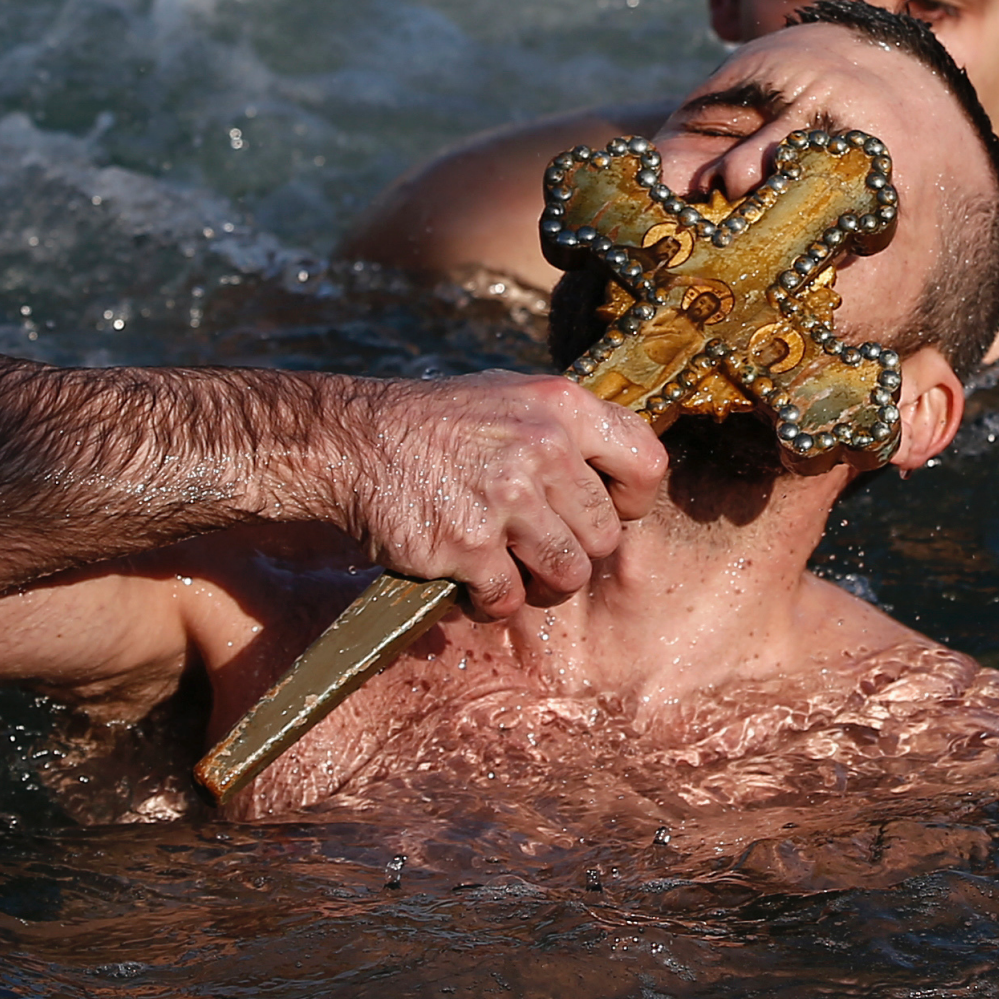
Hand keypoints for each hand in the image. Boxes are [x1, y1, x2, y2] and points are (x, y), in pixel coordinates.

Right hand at [348, 372, 666, 618]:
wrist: (352, 443)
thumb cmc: (435, 424)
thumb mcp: (510, 397)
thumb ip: (567, 429)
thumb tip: (619, 473)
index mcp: (561, 407)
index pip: (646, 463)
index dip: (632, 501)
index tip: (605, 511)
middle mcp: (542, 448)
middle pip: (605, 537)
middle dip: (575, 551)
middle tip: (536, 546)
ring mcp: (505, 499)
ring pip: (567, 576)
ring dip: (539, 584)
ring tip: (508, 568)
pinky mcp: (468, 546)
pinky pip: (508, 600)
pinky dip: (488, 601)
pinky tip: (466, 577)